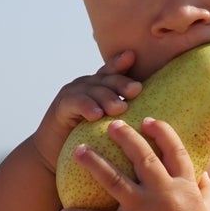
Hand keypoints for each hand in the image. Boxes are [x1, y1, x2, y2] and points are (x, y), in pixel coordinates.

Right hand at [30, 50, 141, 173]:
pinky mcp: (60, 108)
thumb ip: (126, 113)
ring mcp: (72, 94)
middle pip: (106, 80)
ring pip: (92, 91)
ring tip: (119, 107)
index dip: (121, 63)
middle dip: (121, 83)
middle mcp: (86, 85)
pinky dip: (86, 107)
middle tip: (136, 90)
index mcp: (100, 86)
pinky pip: (75, 103)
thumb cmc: (88, 140)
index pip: (112, 71)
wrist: (54, 154)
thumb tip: (154, 117)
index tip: (133, 56)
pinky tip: (96, 115)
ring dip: (107, 98)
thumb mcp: (109, 124)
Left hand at [58, 116, 209, 210]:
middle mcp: (164, 194)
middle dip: (125, 137)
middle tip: (111, 124)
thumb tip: (203, 170)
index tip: (148, 120)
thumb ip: (206, 188)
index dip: (162, 132)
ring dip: (93, 162)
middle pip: (142, 157)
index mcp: (184, 187)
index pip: (175, 151)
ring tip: (77, 150)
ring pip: (114, 179)